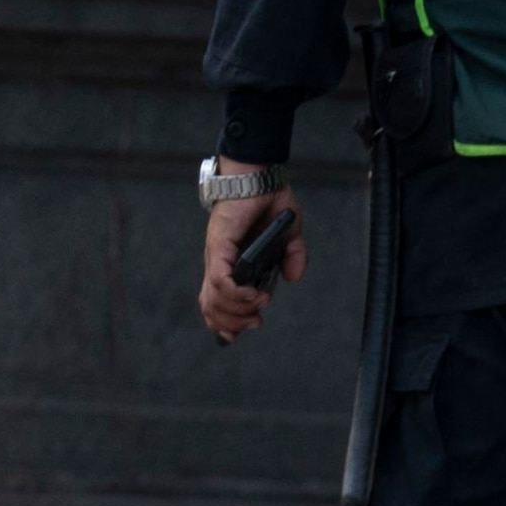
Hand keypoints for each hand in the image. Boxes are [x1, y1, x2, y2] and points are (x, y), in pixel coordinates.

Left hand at [199, 186, 301, 340]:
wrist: (259, 174)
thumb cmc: (269, 200)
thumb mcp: (288, 234)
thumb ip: (292, 256)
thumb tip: (294, 277)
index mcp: (232, 263)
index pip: (217, 299)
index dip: (224, 321)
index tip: (242, 331)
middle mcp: (219, 261)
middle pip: (211, 305)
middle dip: (231, 323)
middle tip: (255, 322)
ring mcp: (217, 254)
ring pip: (213, 297)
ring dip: (236, 311)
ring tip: (257, 308)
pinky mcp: (219, 245)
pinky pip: (220, 278)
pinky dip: (235, 293)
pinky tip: (254, 296)